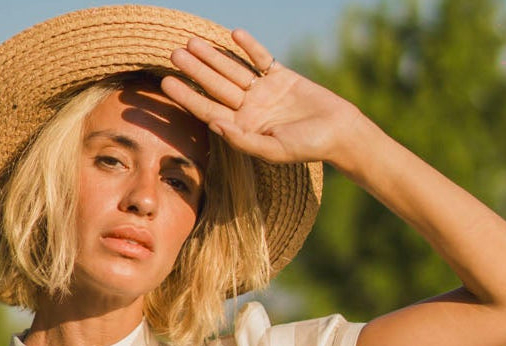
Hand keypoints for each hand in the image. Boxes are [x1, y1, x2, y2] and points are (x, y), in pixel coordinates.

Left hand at [160, 28, 361, 169]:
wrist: (339, 132)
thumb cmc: (307, 147)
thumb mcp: (273, 150)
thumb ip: (243, 140)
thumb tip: (214, 125)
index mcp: (243, 128)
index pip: (208, 109)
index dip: (186, 96)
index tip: (166, 83)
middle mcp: (250, 109)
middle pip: (216, 85)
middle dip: (195, 70)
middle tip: (174, 53)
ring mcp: (265, 92)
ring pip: (233, 69)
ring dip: (214, 55)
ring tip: (192, 42)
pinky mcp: (282, 77)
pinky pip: (262, 59)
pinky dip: (250, 47)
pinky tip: (234, 35)